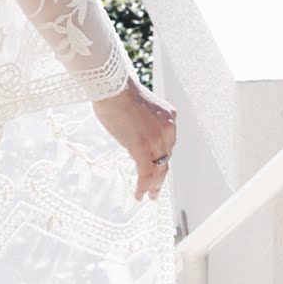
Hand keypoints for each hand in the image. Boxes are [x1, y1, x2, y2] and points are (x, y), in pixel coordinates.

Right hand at [92, 77, 177, 202]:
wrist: (112, 87)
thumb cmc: (117, 91)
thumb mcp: (139, 107)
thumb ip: (143, 121)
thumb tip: (133, 133)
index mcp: (169, 117)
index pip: (168, 144)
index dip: (161, 158)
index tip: (157, 167)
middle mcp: (168, 129)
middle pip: (166, 158)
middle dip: (161, 175)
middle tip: (156, 189)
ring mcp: (157, 139)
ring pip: (159, 169)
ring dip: (154, 185)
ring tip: (149, 196)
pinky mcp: (143, 148)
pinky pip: (146, 173)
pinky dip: (144, 187)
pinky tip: (139, 195)